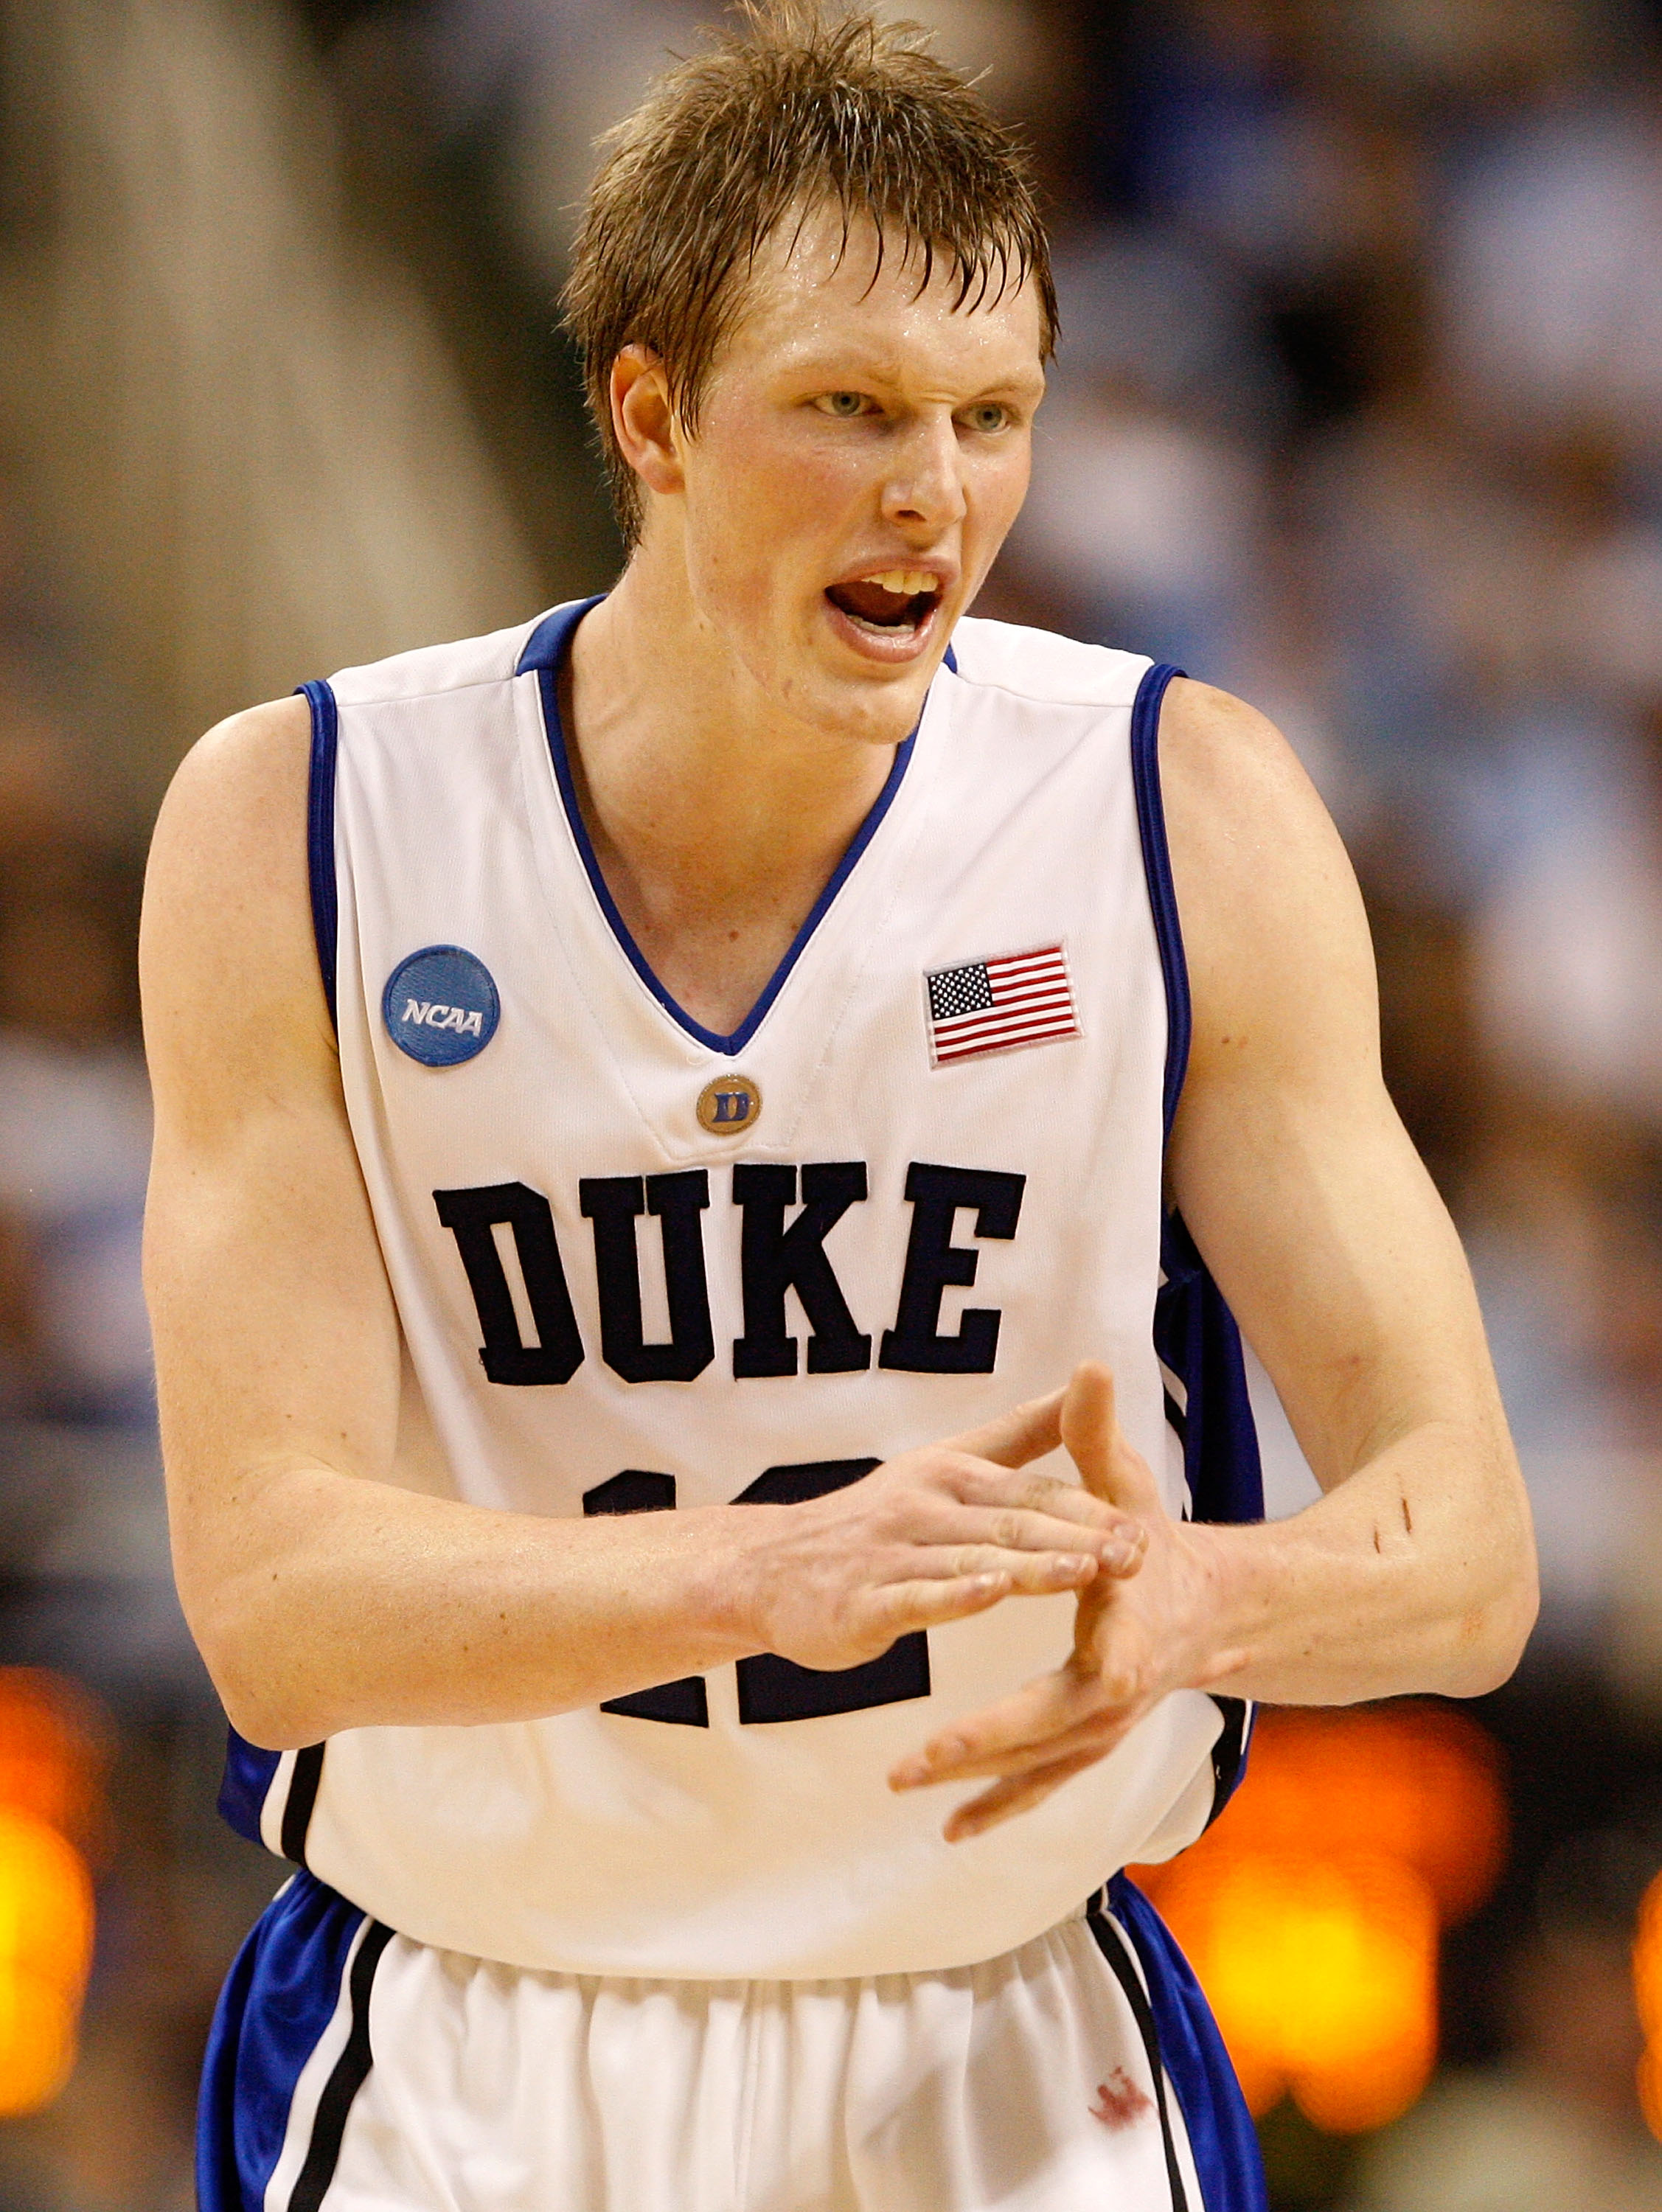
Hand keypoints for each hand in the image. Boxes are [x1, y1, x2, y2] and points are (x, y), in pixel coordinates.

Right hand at [733, 1389, 1147, 1672]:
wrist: (771, 1567)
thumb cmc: (870, 1521)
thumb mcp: (942, 1465)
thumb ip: (1016, 1435)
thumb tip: (1080, 1386)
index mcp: (952, 1475)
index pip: (1034, 1490)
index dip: (1091, 1510)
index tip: (1147, 1525)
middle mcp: (927, 1505)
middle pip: (1014, 1520)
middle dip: (1079, 1537)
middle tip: (1139, 1553)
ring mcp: (895, 1551)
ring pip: (975, 1557)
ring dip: (1033, 1564)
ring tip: (1086, 1571)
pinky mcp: (866, 1600)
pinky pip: (917, 1595)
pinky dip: (955, 1594)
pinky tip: (989, 1594)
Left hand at [887, 1362, 1248, 1839]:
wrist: (1214, 1605)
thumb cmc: (1156, 1537)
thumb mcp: (1127, 1483)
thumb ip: (1096, 1434)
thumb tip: (1088, 1367)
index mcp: (1127, 1638)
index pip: (1081, 1684)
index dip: (1018, 1713)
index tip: (956, 1730)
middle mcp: (1120, 1696)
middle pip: (1046, 1739)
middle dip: (975, 1755)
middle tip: (905, 1766)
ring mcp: (1107, 1727)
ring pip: (1040, 1769)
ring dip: (977, 1786)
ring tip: (905, 1787)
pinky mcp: (1093, 1739)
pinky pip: (1045, 1781)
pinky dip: (1002, 1806)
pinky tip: (952, 1830)